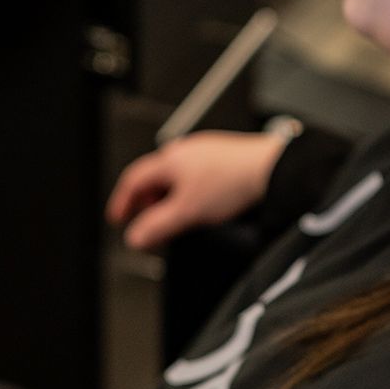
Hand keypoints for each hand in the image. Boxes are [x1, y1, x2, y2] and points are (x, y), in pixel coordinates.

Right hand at [105, 129, 289, 250]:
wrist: (271, 168)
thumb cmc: (233, 182)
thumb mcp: (188, 212)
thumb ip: (158, 226)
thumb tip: (136, 237)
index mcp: (169, 160)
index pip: (133, 179)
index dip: (122, 201)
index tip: (118, 217)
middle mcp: (184, 151)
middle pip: (153, 177)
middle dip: (146, 201)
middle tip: (148, 221)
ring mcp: (203, 151)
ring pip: (175, 176)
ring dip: (168, 197)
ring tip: (176, 216)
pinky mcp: (222, 156)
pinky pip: (194, 174)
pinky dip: (188, 191)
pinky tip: (201, 204)